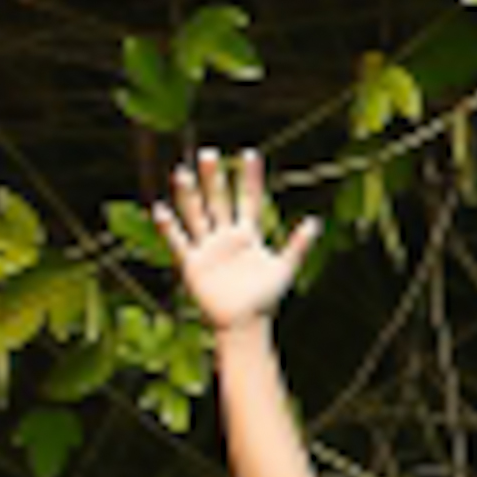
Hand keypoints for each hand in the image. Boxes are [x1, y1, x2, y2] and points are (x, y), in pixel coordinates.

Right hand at [157, 150, 314, 332]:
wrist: (245, 323)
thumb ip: (299, 244)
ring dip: (189, 196)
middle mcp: (225, 236)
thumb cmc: (266, 298)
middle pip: (219, 201)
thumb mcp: (285, 267)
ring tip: (181, 173)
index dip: (250, 178)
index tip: (250, 153)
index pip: (249, 199)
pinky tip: (161, 209)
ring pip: (196, 215)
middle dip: (214, 179)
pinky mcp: (192, 264)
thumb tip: (316, 221)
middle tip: (209, 153)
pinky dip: (170, 228)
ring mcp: (207, 248)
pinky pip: (179, 242)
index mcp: (248, 234)